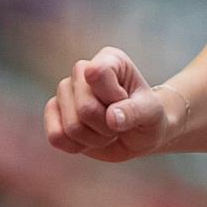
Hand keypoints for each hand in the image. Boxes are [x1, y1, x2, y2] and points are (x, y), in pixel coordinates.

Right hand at [42, 46, 185, 162]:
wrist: (139, 136)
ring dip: (95, 138)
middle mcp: (82, 71)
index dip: (112, 98)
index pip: (96, 74)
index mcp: (109, 59)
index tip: (126, 101)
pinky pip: (55, 137)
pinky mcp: (54, 112)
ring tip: (108, 130)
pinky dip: (76, 146)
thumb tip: (111, 118)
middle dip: (107, 125)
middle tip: (120, 123)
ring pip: (71, 127)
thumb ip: (136, 112)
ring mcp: (64, 92)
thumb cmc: (148, 118)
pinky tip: (90, 139)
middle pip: (85, 108)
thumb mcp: (152, 114)